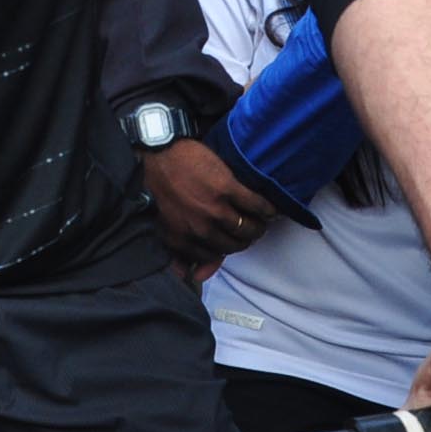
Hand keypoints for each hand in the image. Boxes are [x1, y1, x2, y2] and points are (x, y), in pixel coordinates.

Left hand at [140, 138, 273, 279]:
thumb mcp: (163, 225)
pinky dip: (267, 209)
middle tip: (252, 231)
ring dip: (259, 227)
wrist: (160, 154)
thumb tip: (193, 277)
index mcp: (183, 239)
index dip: (227, 251)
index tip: (234, 244)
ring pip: (247, 228)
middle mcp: (201, 228)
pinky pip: (255, 205)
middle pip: (234, 245)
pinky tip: (270, 209)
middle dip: (245, 240)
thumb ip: (179, 253)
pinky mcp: (227, 188)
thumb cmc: (161, 188)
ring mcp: (215, 209)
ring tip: (262, 221)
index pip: (214, 257)